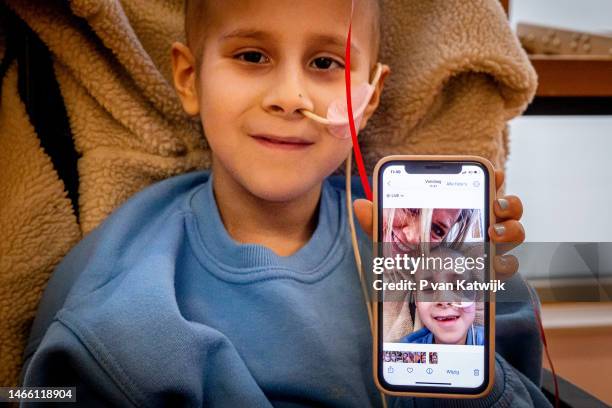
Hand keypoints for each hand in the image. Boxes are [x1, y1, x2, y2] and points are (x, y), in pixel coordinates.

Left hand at [353, 170, 522, 278]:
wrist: (425, 297)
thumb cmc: (412, 258)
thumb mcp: (393, 240)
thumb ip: (380, 223)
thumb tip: (360, 205)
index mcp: (459, 211)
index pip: (482, 188)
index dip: (493, 178)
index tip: (496, 173)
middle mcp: (481, 227)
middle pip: (508, 208)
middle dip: (508, 204)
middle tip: (494, 206)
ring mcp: (490, 250)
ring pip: (516, 234)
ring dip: (511, 231)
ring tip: (493, 235)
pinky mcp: (492, 274)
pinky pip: (508, 267)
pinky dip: (503, 265)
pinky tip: (489, 269)